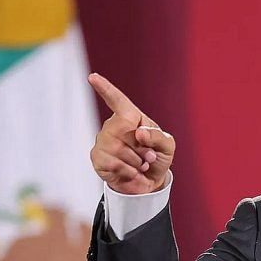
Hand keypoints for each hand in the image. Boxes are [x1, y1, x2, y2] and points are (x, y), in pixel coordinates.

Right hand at [88, 73, 174, 194]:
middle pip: (124, 129)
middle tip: (148, 156)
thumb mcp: (167, 146)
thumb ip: (158, 137)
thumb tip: (138, 132)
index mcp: (131, 118)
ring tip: (140, 165)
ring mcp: (103, 142)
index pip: (117, 100)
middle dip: (143, 147)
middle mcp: (113, 127)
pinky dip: (130, 172)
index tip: (93, 77)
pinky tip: (131, 173)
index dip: (105, 88)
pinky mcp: (98, 159)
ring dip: (137, 161)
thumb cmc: (157, 159)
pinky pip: (115, 164)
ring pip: (119, 149)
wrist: (149, 184)